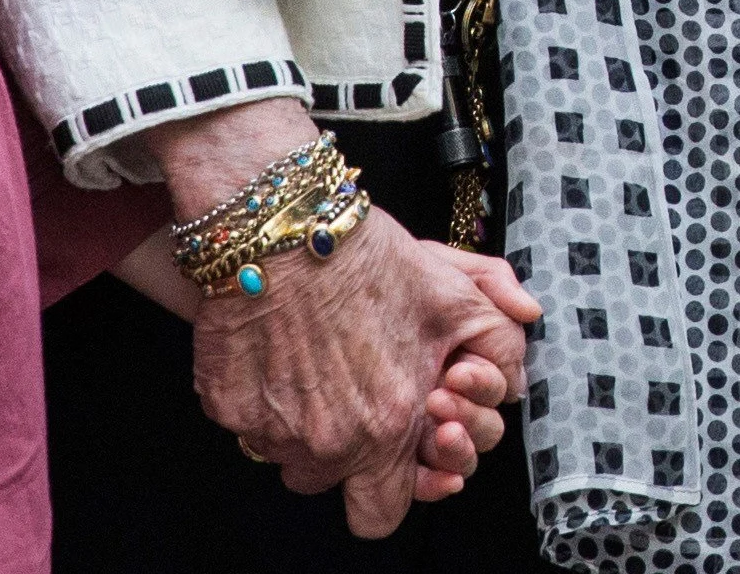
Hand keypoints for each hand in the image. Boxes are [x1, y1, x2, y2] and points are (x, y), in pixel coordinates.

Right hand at [115, 220, 509, 497]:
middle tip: (353, 398)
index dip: (391, 490)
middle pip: (332, 484)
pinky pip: (249, 429)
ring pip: (288, 457)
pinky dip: (264, 403)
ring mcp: (270, 430)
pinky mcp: (226, 409)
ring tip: (318, 367)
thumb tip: (513, 383)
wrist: (282, 227)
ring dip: (303, 428)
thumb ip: (498, 343)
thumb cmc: (365, 260)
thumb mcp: (456, 294)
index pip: (383, 513)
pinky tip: (282, 355)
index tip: (394, 453)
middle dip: (346, 454)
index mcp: (387, 426)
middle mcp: (327, 442)